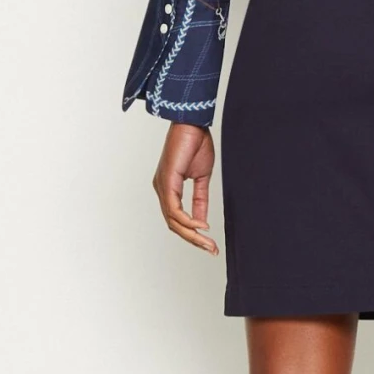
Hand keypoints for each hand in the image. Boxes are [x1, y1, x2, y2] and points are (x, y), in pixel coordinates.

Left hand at [152, 121, 217, 255]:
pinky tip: (201, 225)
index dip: (192, 234)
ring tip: (208, 243)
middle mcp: (161, 189)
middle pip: (173, 224)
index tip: (210, 243)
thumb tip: (202, 221)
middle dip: (193, 240)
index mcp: (168, 189)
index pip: (177, 219)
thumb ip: (200, 200)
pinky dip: (187, 220)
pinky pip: (174, 208)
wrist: (194, 124)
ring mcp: (162, 186)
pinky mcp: (166, 181)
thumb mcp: (202, 178)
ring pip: (173, 220)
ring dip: (191, 234)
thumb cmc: (196, 144)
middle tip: (211, 249)